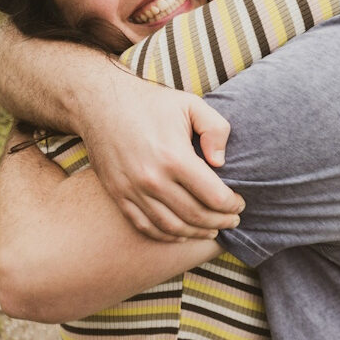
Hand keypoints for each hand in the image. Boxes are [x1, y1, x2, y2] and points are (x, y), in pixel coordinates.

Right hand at [77, 77, 244, 240]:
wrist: (99, 103)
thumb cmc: (150, 103)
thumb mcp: (190, 103)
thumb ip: (215, 128)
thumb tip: (221, 162)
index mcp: (174, 157)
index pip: (214, 196)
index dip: (232, 204)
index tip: (240, 203)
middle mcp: (152, 179)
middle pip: (196, 216)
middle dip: (220, 222)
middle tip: (232, 220)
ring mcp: (132, 190)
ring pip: (172, 228)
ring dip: (197, 233)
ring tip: (212, 230)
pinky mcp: (118, 195)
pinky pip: (145, 226)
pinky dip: (167, 236)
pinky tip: (182, 233)